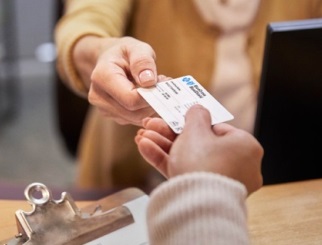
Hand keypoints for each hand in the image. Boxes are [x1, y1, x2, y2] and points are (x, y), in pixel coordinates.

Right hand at [73, 36, 158, 125]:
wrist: (108, 59)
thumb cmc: (123, 53)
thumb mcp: (135, 47)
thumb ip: (143, 61)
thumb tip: (149, 81)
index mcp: (102, 77)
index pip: (131, 99)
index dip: (150, 94)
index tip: (162, 80)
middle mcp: (99, 97)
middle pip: (134, 112)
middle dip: (153, 100)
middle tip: (163, 82)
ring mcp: (104, 109)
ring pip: (136, 118)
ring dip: (151, 106)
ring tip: (155, 87)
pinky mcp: (112, 116)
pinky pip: (135, 119)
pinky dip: (145, 109)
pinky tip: (147, 95)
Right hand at [135, 105, 262, 194]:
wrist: (197, 204)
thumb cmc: (203, 163)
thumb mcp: (196, 130)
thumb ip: (196, 115)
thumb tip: (198, 109)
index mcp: (245, 146)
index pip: (216, 129)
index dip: (192, 123)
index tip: (175, 120)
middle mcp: (239, 166)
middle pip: (198, 144)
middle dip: (168, 134)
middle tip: (151, 127)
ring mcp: (222, 182)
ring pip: (188, 159)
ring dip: (162, 146)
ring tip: (141, 138)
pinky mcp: (206, 195)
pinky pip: (186, 173)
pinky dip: (167, 162)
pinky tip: (145, 149)